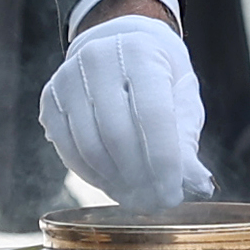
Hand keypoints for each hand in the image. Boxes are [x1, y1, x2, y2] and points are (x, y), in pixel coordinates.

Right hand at [39, 13, 212, 210]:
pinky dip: (93, 176)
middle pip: (118, 135)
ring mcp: (68, 79)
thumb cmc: (160, 77)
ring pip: (90, 147)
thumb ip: (187, 140)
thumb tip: (199, 185)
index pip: (153, 114)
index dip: (163, 161)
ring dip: (116, 182)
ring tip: (138, 197)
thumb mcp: (182, 97)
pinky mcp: (51, 99)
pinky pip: (69, 150)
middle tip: (157, 202)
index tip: (173, 194)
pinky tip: (114, 184)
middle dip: (140, 178)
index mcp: (140, 53)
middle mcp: (99, 60)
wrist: (120, 46)